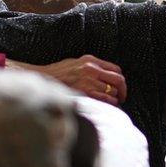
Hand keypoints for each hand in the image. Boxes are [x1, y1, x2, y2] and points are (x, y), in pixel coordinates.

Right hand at [8, 55, 126, 105]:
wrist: (42, 79)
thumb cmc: (58, 73)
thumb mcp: (76, 63)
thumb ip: (92, 67)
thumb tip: (106, 76)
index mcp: (90, 60)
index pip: (116, 69)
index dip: (121, 80)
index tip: (120, 87)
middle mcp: (91, 69)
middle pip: (118, 80)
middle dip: (123, 90)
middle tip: (122, 98)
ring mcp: (87, 81)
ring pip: (112, 92)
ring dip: (114, 99)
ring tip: (111, 103)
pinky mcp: (83, 92)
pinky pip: (104, 99)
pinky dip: (108, 104)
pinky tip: (106, 106)